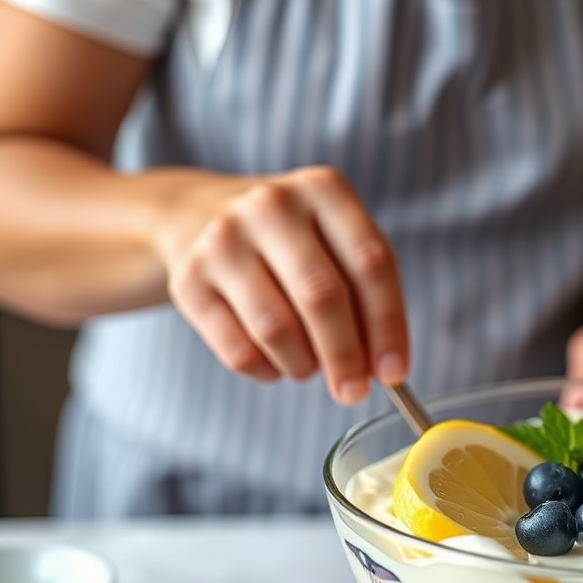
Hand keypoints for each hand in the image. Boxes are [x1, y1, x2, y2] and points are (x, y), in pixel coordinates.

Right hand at [154, 167, 407, 403]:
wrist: (196, 214)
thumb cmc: (291, 241)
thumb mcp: (335, 243)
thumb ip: (366, 298)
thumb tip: (383, 369)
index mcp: (323, 190)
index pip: (370, 264)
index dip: (388, 325)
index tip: (395, 373)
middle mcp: (271, 206)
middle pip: (322, 297)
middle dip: (345, 357)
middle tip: (354, 392)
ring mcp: (222, 240)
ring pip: (278, 330)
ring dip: (303, 365)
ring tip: (309, 365)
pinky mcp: (188, 280)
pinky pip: (239, 351)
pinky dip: (267, 371)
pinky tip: (275, 361)